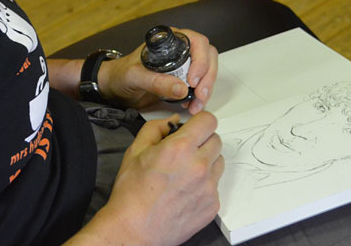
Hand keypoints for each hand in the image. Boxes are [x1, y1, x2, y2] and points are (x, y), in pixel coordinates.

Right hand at [78, 113, 223, 245]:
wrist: (134, 230)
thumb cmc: (131, 193)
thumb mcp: (135, 150)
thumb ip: (156, 128)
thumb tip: (172, 122)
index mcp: (180, 149)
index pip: (209, 121)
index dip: (200, 122)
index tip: (194, 128)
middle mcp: (199, 166)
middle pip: (216, 140)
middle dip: (202, 141)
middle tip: (185, 152)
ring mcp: (208, 188)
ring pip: (219, 162)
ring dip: (207, 162)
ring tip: (185, 173)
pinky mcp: (212, 205)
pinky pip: (215, 186)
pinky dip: (204, 185)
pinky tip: (185, 191)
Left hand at [98, 28, 217, 113]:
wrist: (115, 87)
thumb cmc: (121, 74)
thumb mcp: (134, 76)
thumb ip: (156, 82)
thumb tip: (181, 88)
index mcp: (169, 40)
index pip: (196, 41)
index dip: (200, 60)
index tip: (193, 80)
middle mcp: (179, 50)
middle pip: (207, 56)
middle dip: (207, 77)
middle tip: (199, 95)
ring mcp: (183, 65)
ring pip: (207, 71)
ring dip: (206, 89)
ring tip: (196, 104)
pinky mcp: (183, 80)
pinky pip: (200, 85)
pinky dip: (200, 96)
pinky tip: (192, 105)